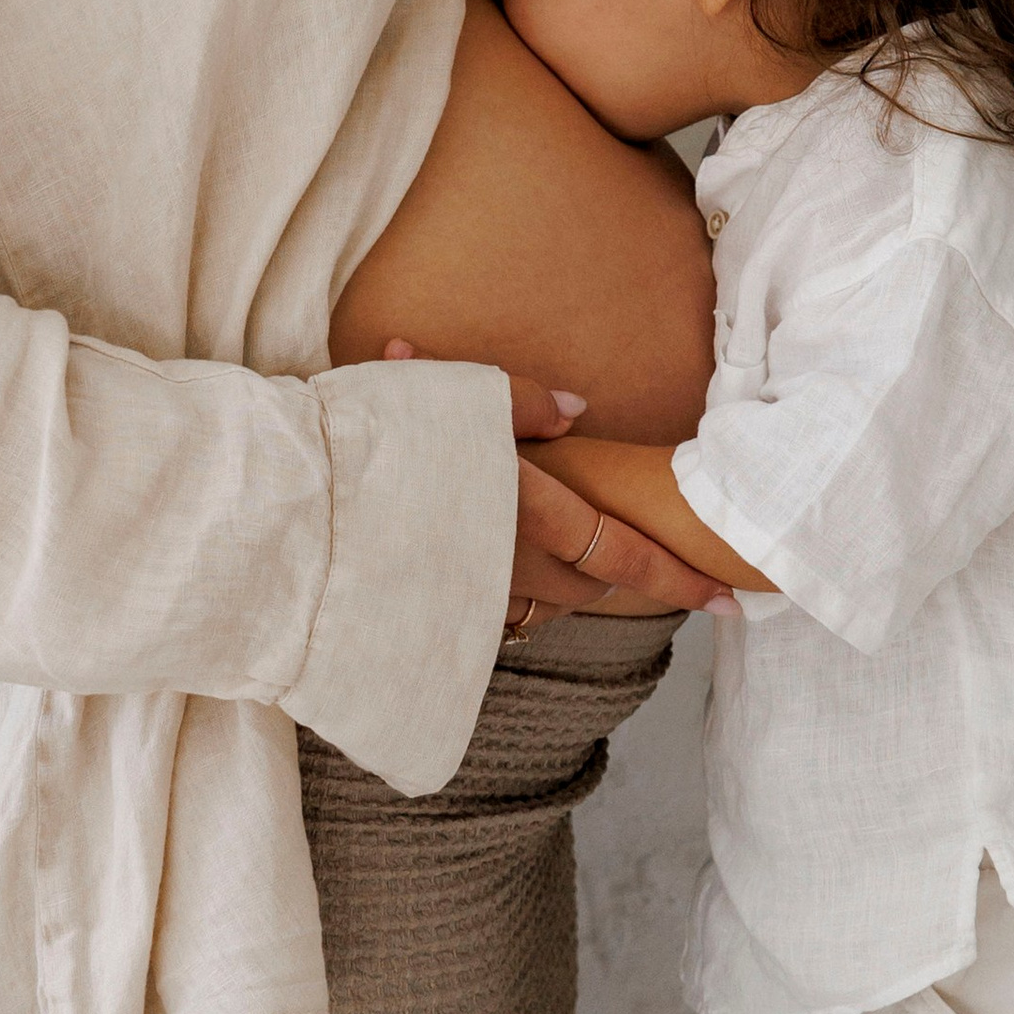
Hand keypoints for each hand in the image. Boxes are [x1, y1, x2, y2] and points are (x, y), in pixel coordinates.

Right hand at [380, 343, 734, 624]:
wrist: (284, 501)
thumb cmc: (368, 434)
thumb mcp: (453, 394)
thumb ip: (526, 400)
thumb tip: (581, 408)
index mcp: (529, 511)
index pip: (628, 555)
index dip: (682, 580)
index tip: (729, 600)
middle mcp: (510, 567)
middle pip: (593, 586)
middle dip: (635, 584)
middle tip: (681, 585)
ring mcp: (470, 601)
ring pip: (544, 604)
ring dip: (570, 589)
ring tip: (592, 574)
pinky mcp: (430, 619)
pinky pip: (491, 614)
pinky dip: (509, 597)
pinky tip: (502, 574)